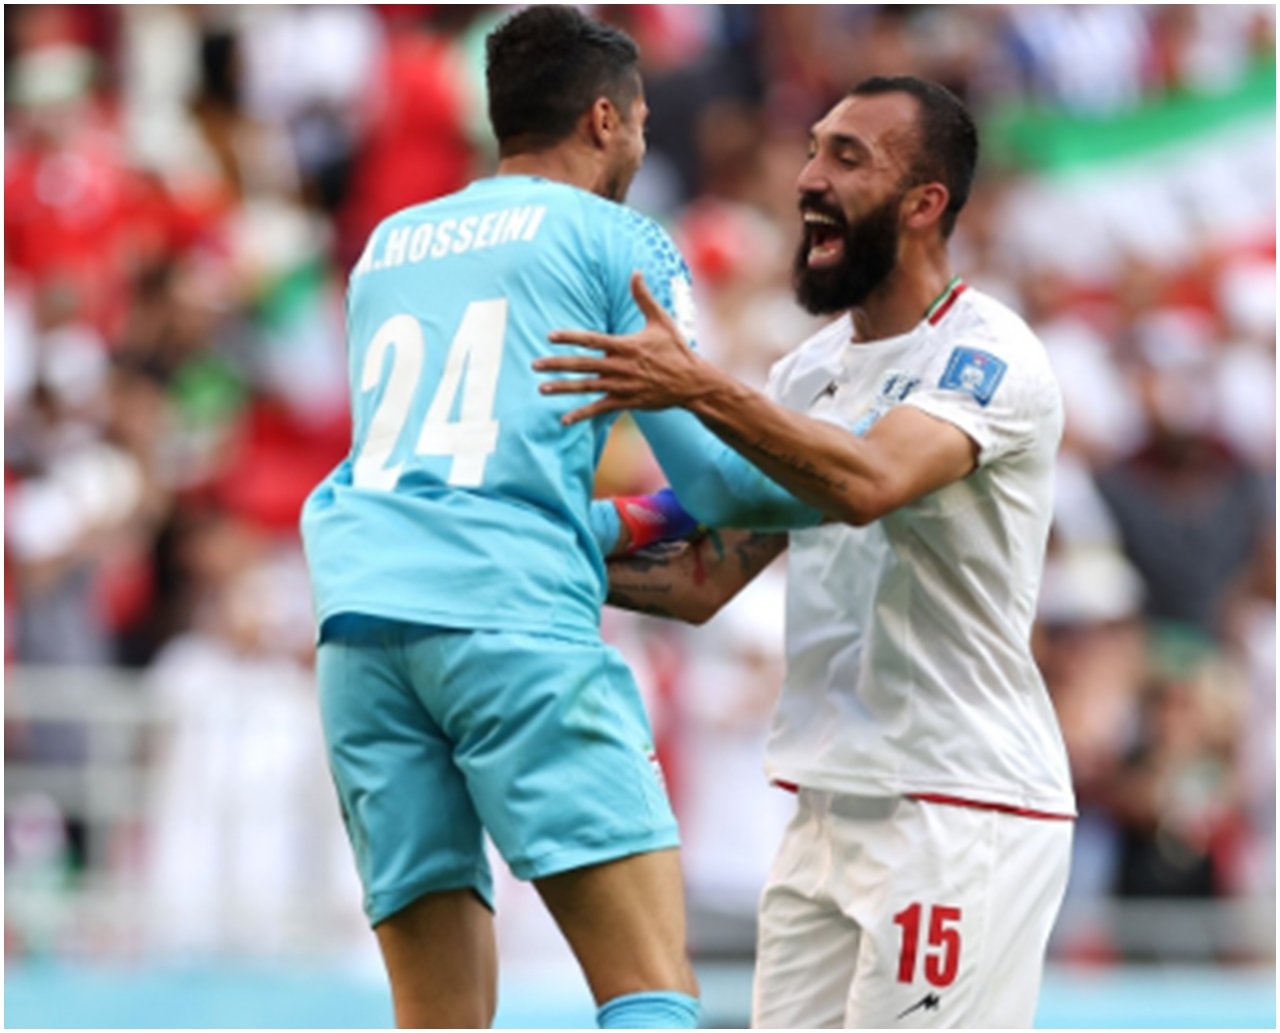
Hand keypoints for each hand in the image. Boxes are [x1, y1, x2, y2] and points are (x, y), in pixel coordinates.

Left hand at [534, 271, 708, 424]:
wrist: (692, 383)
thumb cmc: (676, 349)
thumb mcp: (661, 321)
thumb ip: (643, 297)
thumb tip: (635, 271)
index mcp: (626, 345)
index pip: (592, 339)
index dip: (570, 337)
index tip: (550, 336)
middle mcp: (621, 366)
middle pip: (583, 364)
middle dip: (557, 364)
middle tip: (534, 364)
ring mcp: (623, 386)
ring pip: (587, 387)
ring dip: (563, 388)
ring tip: (541, 388)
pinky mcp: (627, 402)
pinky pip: (600, 409)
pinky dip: (582, 414)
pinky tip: (564, 419)